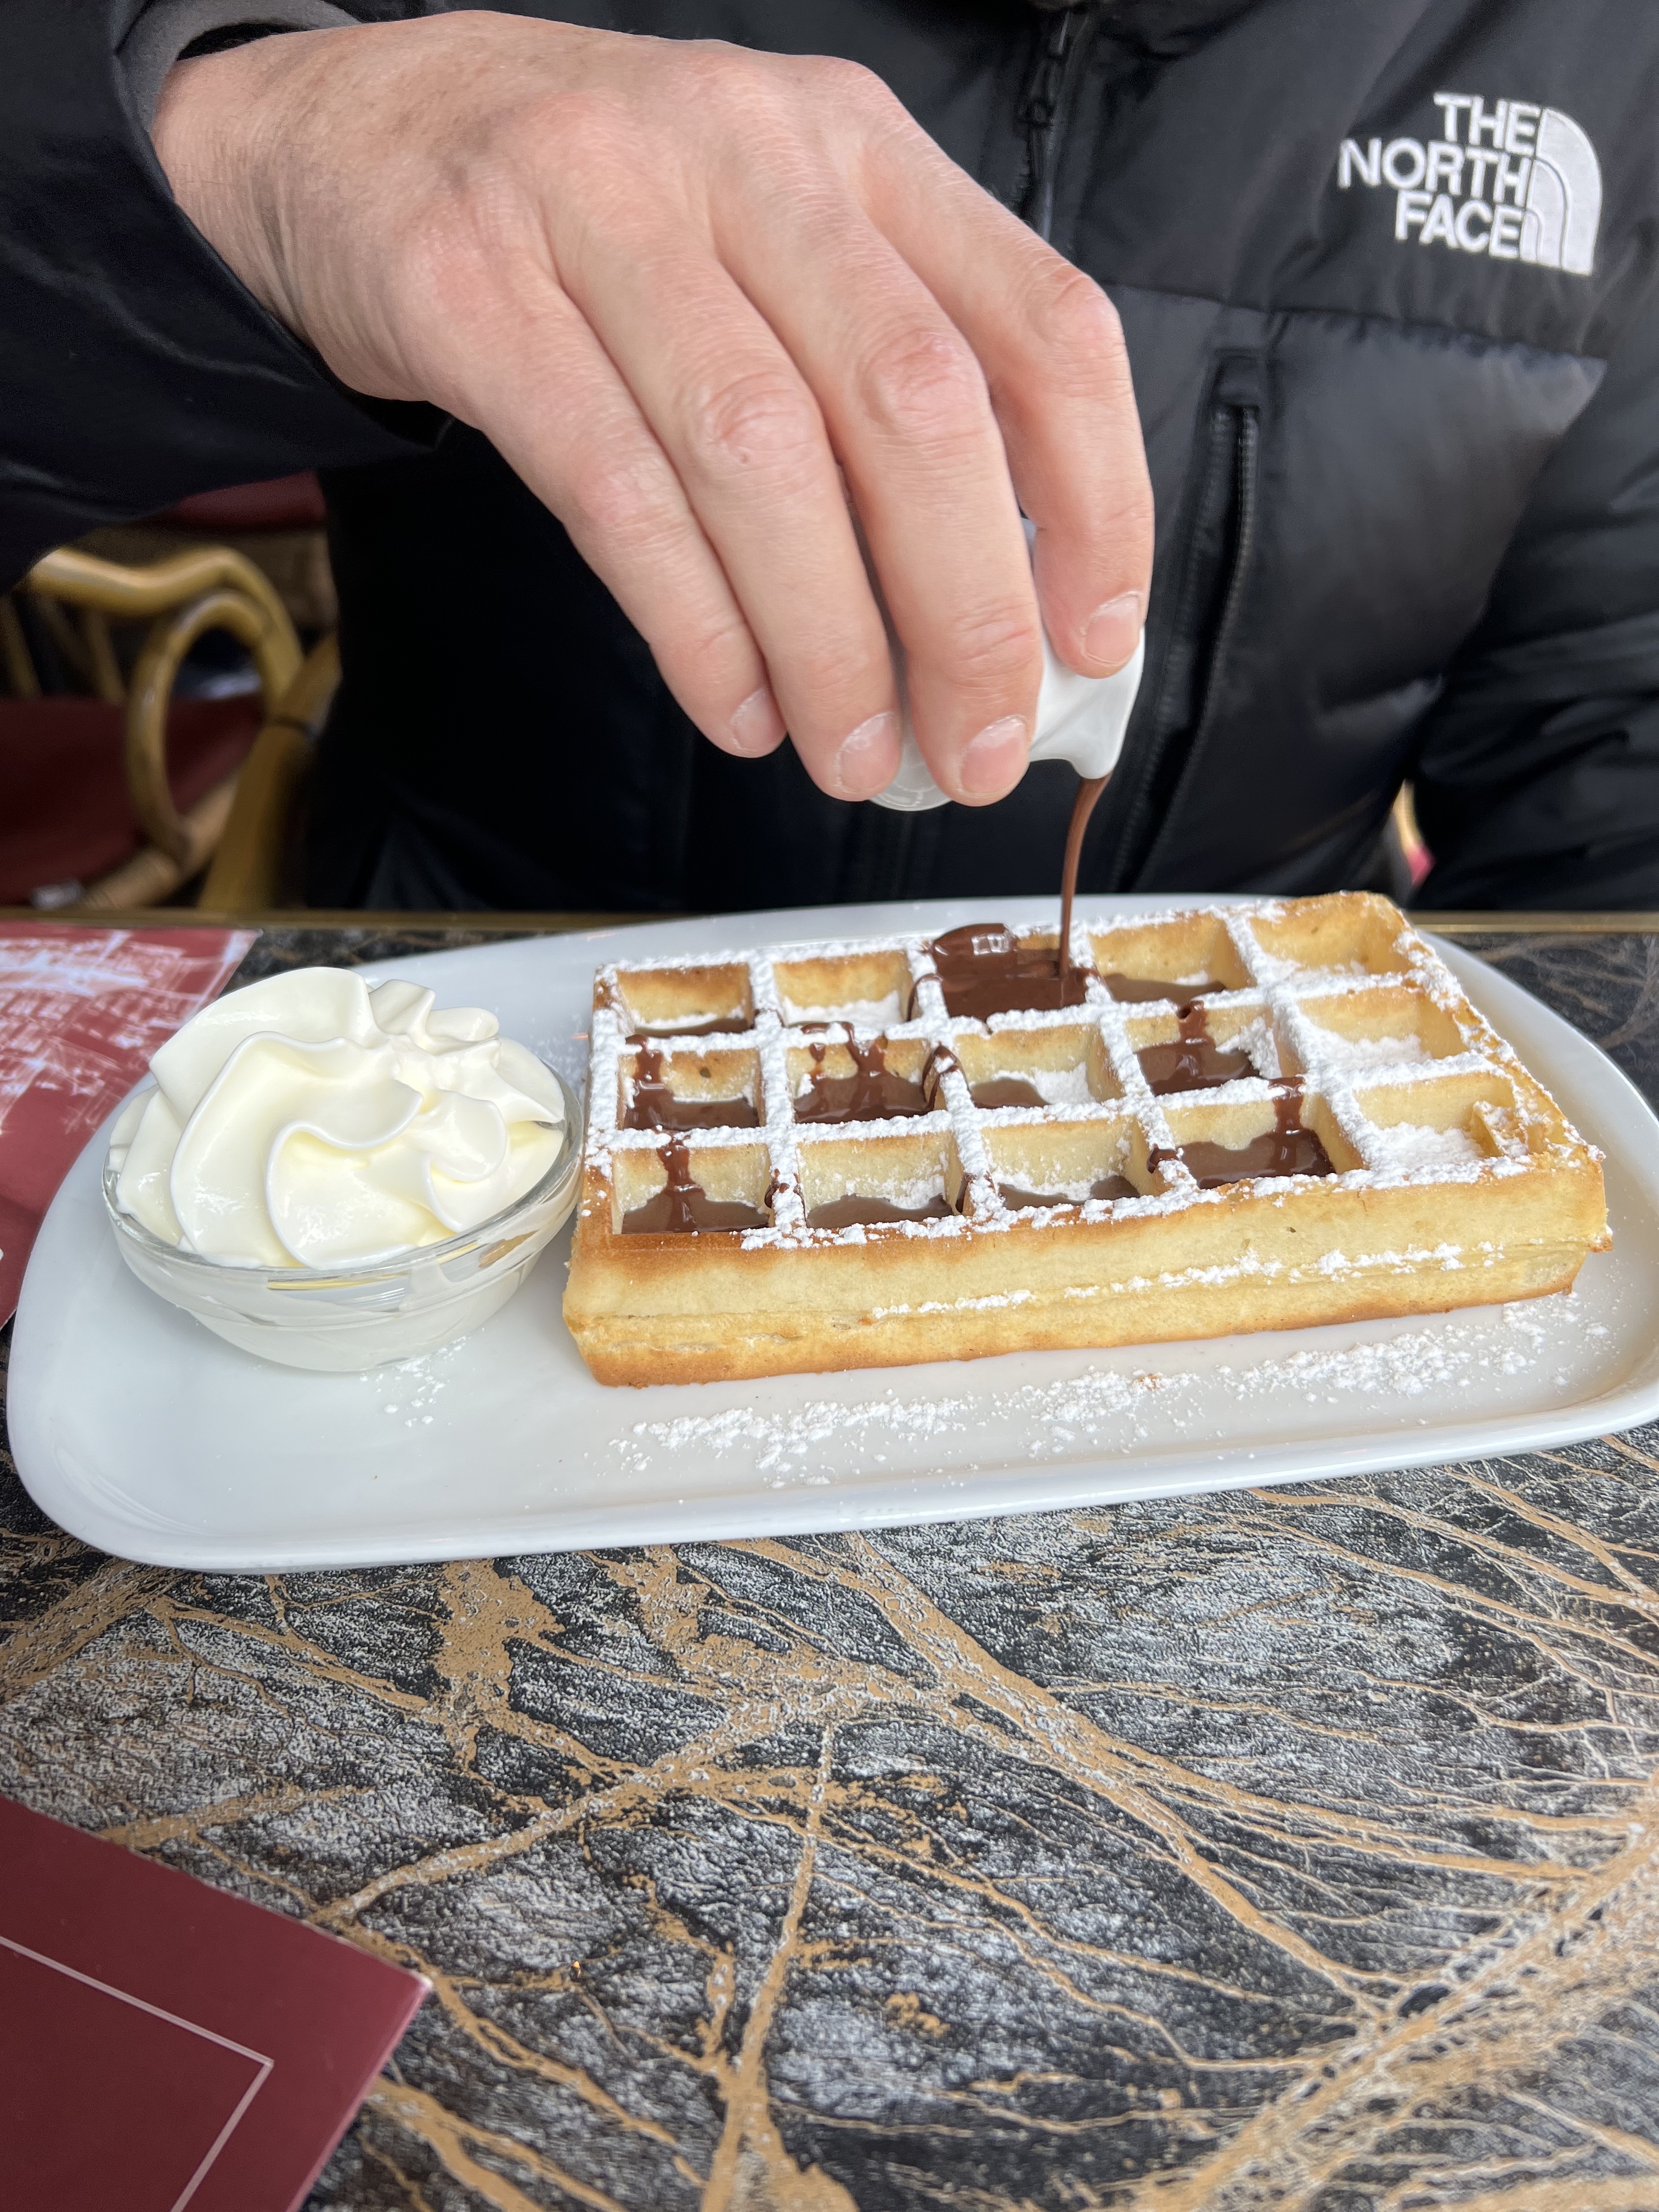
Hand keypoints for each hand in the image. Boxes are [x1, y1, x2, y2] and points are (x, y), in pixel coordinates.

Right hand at [154, 11, 1152, 803]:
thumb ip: (887, 391)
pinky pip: (614, 486)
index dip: (1096, 504)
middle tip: (974, 747)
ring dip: (826, 643)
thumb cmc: (601, 230)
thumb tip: (1000, 611)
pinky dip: (695, 624)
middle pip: (911, 403)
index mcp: (858, 147)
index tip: (1093, 645)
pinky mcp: (471, 286)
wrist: (351, 136)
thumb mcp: (776, 252)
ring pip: (760, 454)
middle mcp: (748, 152)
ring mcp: (599, 204)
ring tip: (852, 756)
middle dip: (965, 610)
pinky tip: (736, 708)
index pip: (1041, 325)